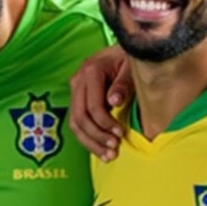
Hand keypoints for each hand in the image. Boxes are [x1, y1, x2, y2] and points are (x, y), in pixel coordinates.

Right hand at [68, 45, 131, 161]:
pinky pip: (78, 122)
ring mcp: (76, 89)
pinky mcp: (78, 98)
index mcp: (91, 70)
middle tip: (113, 148)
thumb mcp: (131, 67)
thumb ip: (124, 84)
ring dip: (91, 142)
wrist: (123, 50)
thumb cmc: (129, 57)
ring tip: (108, 155)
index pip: (93, 105)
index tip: (120, 133)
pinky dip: (89, 138)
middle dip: (96, 136)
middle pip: (79, 117)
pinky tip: (101, 148)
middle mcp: (78, 80)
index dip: (106, 123)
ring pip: (75, 123)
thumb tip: (114, 101)